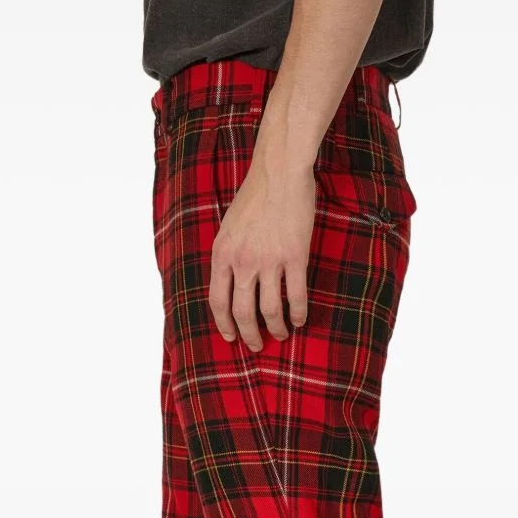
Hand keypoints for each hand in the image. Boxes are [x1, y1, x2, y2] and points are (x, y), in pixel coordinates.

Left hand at [209, 159, 315, 351]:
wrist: (279, 172)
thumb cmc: (255, 196)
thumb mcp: (228, 227)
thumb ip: (228, 255)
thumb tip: (231, 283)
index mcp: (222, 254)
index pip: (217, 301)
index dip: (224, 325)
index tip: (231, 338)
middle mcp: (243, 261)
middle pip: (243, 312)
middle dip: (249, 335)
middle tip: (256, 346)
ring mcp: (269, 260)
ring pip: (270, 310)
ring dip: (276, 328)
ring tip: (281, 335)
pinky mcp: (295, 256)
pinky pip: (296, 296)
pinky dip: (298, 313)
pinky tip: (300, 320)